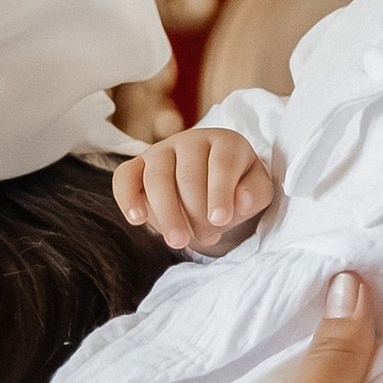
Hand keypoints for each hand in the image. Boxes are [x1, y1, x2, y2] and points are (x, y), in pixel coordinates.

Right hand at [115, 125, 276, 251]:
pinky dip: (127, 197)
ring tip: (178, 241)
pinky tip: (137, 219)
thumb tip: (240, 200)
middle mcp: (191, 140)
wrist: (212, 186)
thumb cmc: (237, 189)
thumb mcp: (258, 191)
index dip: (220, 192)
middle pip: (187, 174)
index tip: (220, 220)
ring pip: (156, 177)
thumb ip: (255, 193)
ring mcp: (161, 151)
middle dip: (196, 212)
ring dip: (167, 213)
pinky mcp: (138, 165)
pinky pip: (124, 176)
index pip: (221, 163)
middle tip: (207, 237)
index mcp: (225, 142)